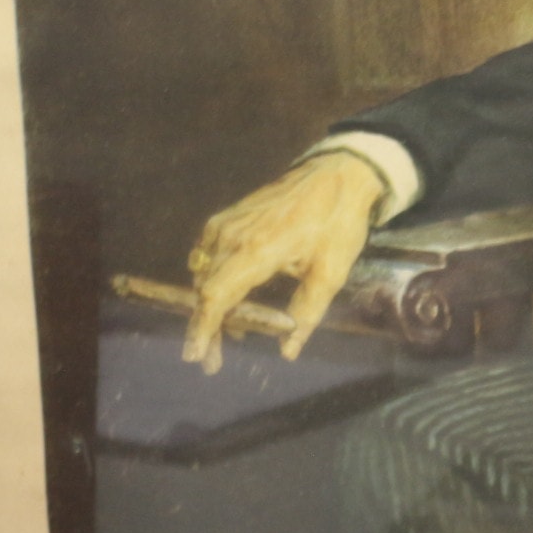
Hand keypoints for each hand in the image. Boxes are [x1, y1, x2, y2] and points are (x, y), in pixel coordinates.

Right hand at [183, 151, 386, 372]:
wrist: (338, 174)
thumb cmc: (337, 223)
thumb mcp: (330, 273)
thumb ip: (306, 313)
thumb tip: (287, 351)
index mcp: (256, 251)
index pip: (215, 296)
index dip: (202, 328)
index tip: (194, 355)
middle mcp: (232, 236)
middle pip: (206, 290)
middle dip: (207, 326)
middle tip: (215, 359)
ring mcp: (226, 224)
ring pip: (204, 274)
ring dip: (212, 304)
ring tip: (232, 329)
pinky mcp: (228, 217)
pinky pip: (208, 254)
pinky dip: (214, 278)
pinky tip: (231, 293)